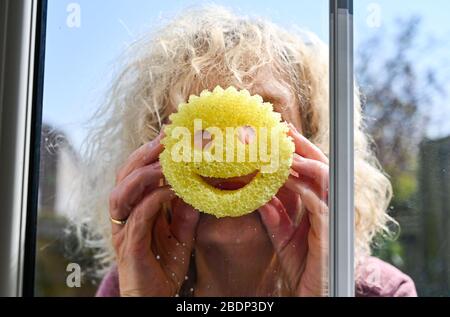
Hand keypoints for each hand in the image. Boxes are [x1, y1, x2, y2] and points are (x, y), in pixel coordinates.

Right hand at [109, 132, 199, 295]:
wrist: (154, 299)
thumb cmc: (164, 266)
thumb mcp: (181, 234)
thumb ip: (186, 212)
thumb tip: (198, 188)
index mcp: (134, 208)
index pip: (137, 172)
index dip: (151, 151)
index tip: (171, 132)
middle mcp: (124, 216)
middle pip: (125, 176)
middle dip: (145, 154)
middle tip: (167, 137)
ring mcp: (124, 231)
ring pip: (122, 193)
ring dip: (145, 174)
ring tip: (167, 161)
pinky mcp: (129, 247)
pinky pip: (137, 218)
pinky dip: (152, 200)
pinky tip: (171, 190)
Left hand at [259, 124, 328, 295]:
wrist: (309, 292)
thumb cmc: (300, 265)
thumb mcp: (282, 234)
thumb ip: (274, 214)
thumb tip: (261, 193)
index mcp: (320, 204)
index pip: (313, 170)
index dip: (300, 150)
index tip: (281, 132)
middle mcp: (331, 206)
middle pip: (322, 166)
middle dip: (303, 146)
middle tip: (283, 130)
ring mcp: (334, 218)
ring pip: (324, 180)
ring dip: (304, 163)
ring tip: (282, 151)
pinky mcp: (331, 233)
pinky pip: (319, 204)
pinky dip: (303, 188)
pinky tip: (286, 178)